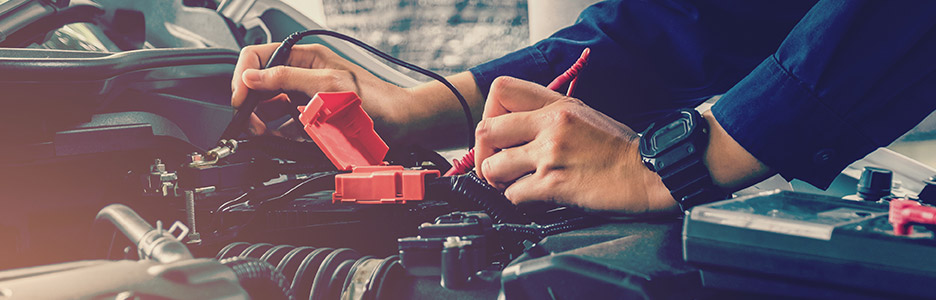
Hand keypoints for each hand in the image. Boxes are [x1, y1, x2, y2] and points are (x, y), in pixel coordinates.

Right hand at [231, 43, 411, 138]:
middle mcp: (303, 75)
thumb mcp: (327, 85)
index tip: (240, 98)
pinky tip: (280, 137)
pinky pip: (286, 125)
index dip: (244, 76)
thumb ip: (287, 78)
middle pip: (261, 85)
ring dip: (262, 120)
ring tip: (262, 131)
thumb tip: (252, 76)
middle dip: (251, 103)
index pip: (259, 57)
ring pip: (270, 107)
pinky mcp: (312, 119)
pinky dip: (279, 132)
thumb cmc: (374, 99)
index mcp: (305, 57)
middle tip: (249, 122)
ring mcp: (306, 98)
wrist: (399, 123)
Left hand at [473, 77, 676, 213]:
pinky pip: (513, 194)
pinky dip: (517, 199)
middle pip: (485, 130)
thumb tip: (513, 128)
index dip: (490, 113)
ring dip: (498, 181)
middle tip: (497, 165)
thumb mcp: (583, 115)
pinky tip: (533, 197)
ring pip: (493, 166)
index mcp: (558, 104)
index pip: (500, 90)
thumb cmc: (619, 149)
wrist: (649, 173)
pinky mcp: (554, 183)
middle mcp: (551, 124)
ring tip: (514, 183)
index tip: (498, 133)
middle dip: (484, 153)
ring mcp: (551, 153)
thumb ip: (547, 115)